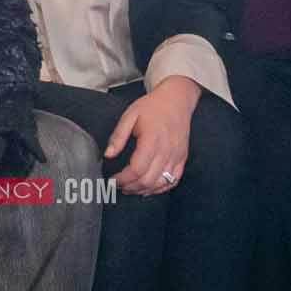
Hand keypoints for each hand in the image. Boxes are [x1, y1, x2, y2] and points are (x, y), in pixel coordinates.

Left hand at [108, 76, 200, 194]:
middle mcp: (166, 150)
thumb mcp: (130, 115)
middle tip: (118, 186)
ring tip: (130, 188)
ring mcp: (176, 156)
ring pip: (160, 183)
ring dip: (143, 190)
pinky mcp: (182, 158)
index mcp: (152, 139)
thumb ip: (118, 136)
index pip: (137, 169)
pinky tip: (148, 188)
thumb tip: (108, 155)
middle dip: (130, 187)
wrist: (177, 100)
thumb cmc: (153, 107)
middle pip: (148, 180)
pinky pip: (173, 180)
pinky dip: (159, 188)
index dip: (122, 179)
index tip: (112, 180)